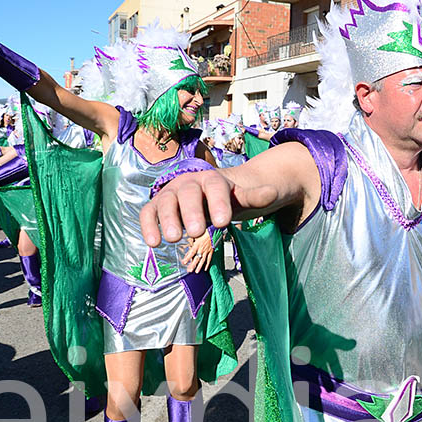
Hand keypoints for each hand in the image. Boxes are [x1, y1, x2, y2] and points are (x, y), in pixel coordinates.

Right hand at [140, 170, 277, 246]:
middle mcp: (188, 183)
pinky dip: (148, 225)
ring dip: (167, 219)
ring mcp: (170, 194)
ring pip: (165, 202)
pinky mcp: (156, 206)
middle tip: (197, 232)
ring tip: (173, 239)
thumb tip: (273, 192)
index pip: (215, 187)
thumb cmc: (225, 199)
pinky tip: (153, 243)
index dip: (218, 203)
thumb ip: (255, 197)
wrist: (206, 194)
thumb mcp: (242, 198)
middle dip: (191, 212)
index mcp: (212, 179)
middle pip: (188, 193)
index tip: (223, 222)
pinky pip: (148, 213)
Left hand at [181, 231, 213, 272]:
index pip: (191, 253)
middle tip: (189, 270)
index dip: (187, 258)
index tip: (184, 262)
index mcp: (197, 245)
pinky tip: (205, 269)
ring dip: (199, 266)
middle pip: (197, 258)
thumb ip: (191, 244)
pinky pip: (209, 259)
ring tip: (196, 271)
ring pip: (203, 260)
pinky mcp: (211, 251)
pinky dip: (207, 264)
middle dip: (193, 265)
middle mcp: (201, 249)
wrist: (213, 232)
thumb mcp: (195, 237)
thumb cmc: (203, 233)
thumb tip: (187, 251)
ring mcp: (207, 251)